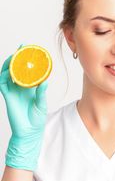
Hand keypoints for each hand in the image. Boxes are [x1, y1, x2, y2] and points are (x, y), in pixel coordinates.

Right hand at [0, 46, 47, 170]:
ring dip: (10, 64)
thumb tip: (44, 81)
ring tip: (14, 56)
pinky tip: (7, 70)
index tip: (31, 50)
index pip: (28, 71)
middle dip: (18, 58)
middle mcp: (20, 87)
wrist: (29, 132)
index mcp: (30, 88)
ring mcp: (13, 91)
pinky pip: (3, 84)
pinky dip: (3, 76)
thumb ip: (41, 92)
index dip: (28, 61)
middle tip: (21, 48)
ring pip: (8, 73)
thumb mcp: (41, 104)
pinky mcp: (8, 97)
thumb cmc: (36, 119)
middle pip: (17, 69)